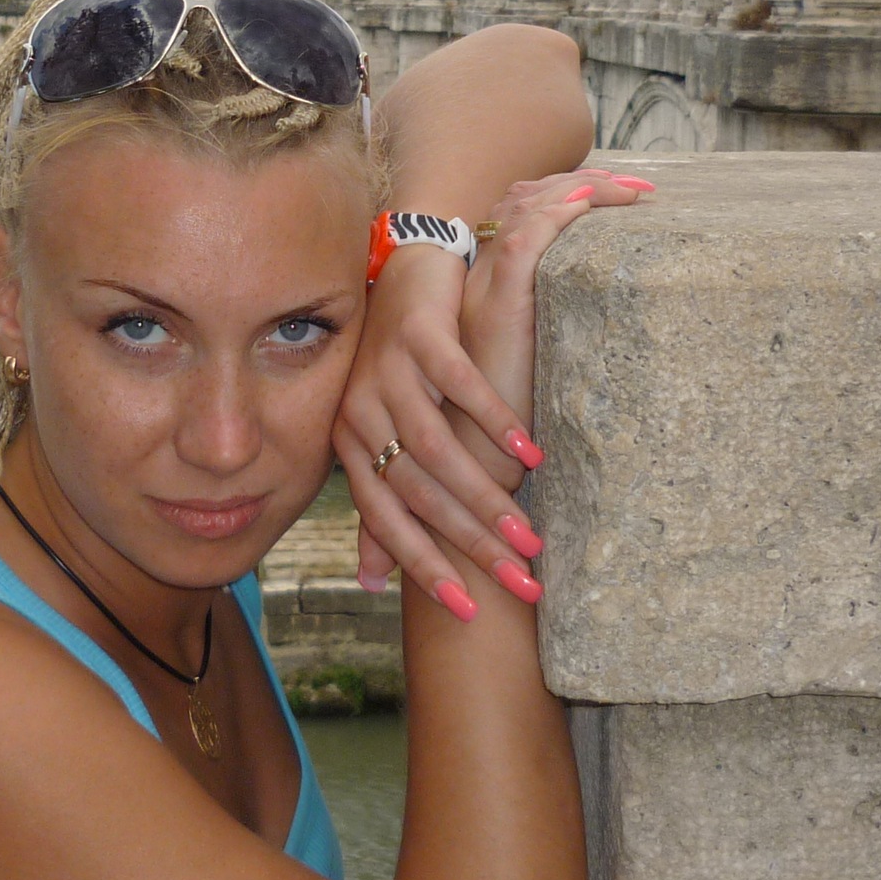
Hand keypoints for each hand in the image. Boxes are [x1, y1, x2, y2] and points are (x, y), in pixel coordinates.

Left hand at [338, 169, 648, 613]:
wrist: (402, 268)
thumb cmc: (398, 363)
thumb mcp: (382, 432)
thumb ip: (380, 503)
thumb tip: (373, 582)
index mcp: (350, 444)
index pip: (386, 519)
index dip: (425, 566)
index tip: (468, 610)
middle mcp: (360, 411)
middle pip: (416, 492)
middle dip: (470, 544)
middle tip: (522, 581)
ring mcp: (387, 371)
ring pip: (436, 448)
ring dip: (485, 495)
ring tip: (529, 534)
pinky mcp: (418, 333)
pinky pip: (457, 384)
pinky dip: (493, 420)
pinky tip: (529, 453)